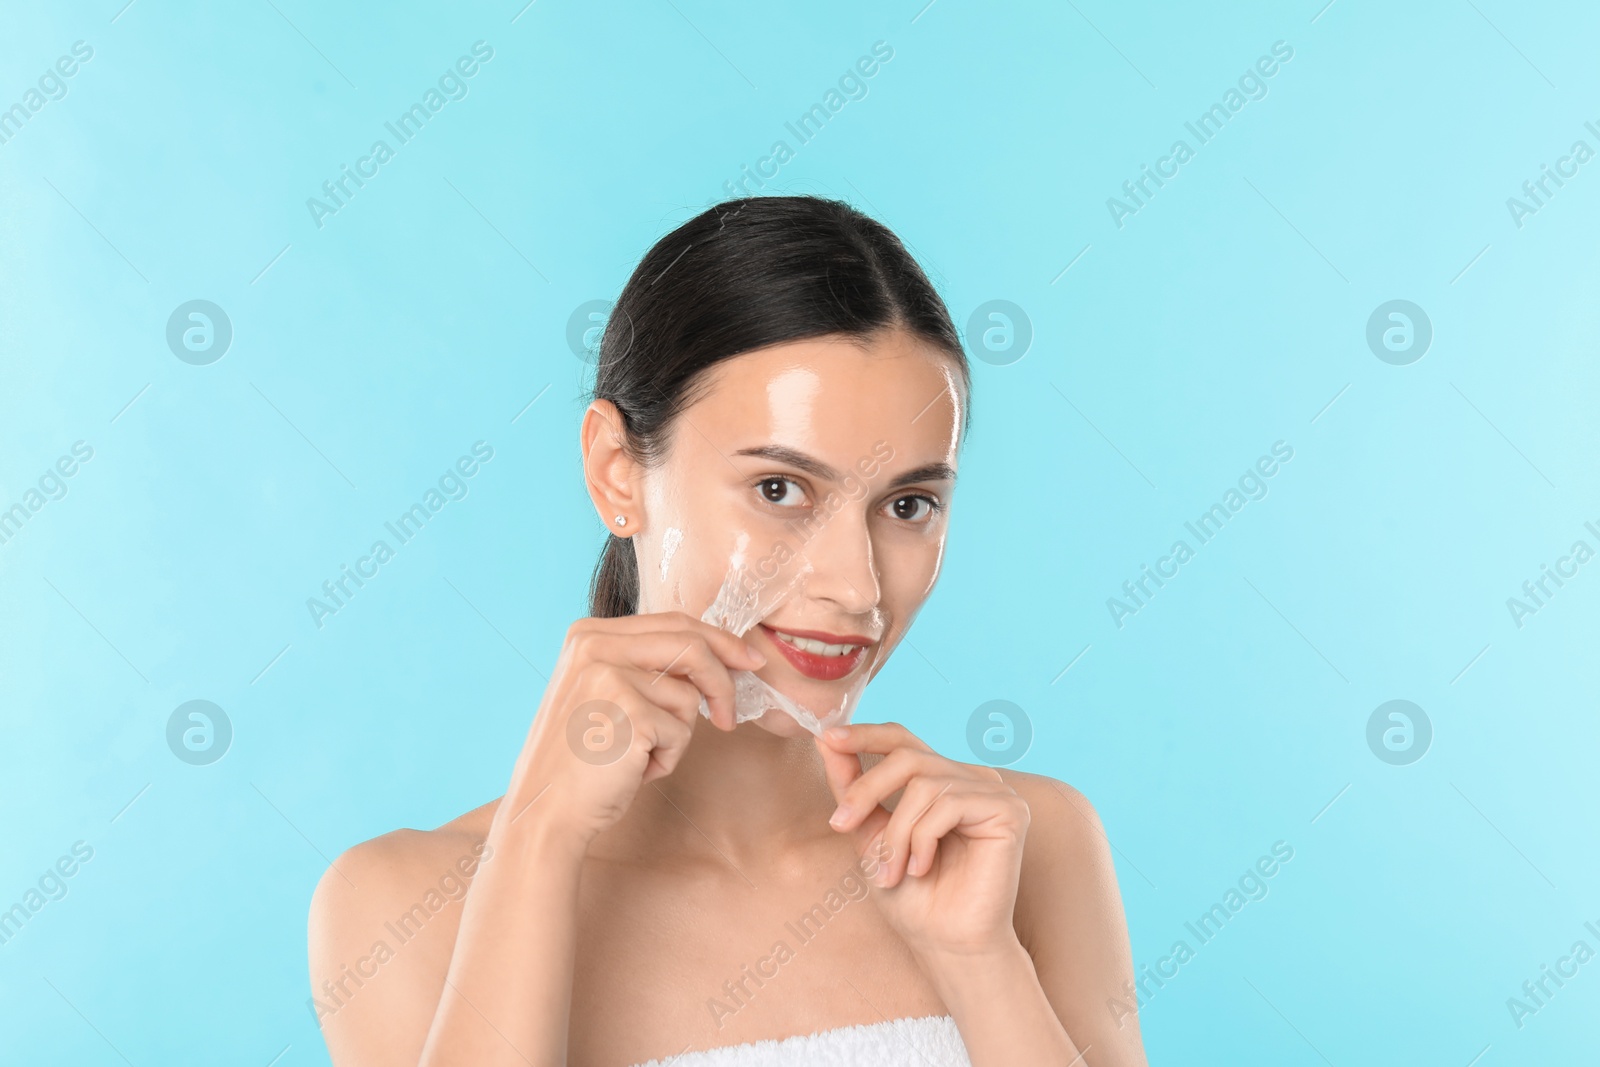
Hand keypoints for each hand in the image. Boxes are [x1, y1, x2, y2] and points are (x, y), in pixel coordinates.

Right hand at [499, 612, 765, 847]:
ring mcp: (609, 674)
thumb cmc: (584, 759)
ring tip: (639, 755)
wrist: (547, 810)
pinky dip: (668, 757)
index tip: (747, 660)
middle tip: (729, 715)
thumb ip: (646, 666)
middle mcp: (595, 645)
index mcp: (589, 635)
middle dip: (723, 680)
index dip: (718, 641)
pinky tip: (633, 769)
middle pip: (691, 645)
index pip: (672, 622)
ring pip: (688, 695)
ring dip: (677, 734)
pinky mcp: (628, 710)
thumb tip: (720, 655)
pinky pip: (680, 731)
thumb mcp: (606, 694)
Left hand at [816, 723, 1028, 958]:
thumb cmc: (912, 897)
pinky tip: (922, 868)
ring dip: (896, 832)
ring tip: (892, 871)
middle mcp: (969, 778)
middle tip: (842, 824)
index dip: (865, 733)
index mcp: (941, 779)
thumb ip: (853, 788)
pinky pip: (949, 803)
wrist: (945, 944)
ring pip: (923, 783)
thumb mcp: (871, 835)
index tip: (826, 737)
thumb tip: (827, 741)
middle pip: (907, 755)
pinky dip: (923, 838)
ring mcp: (993, 791)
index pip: (902, 739)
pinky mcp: (1009, 810)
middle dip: (866, 789)